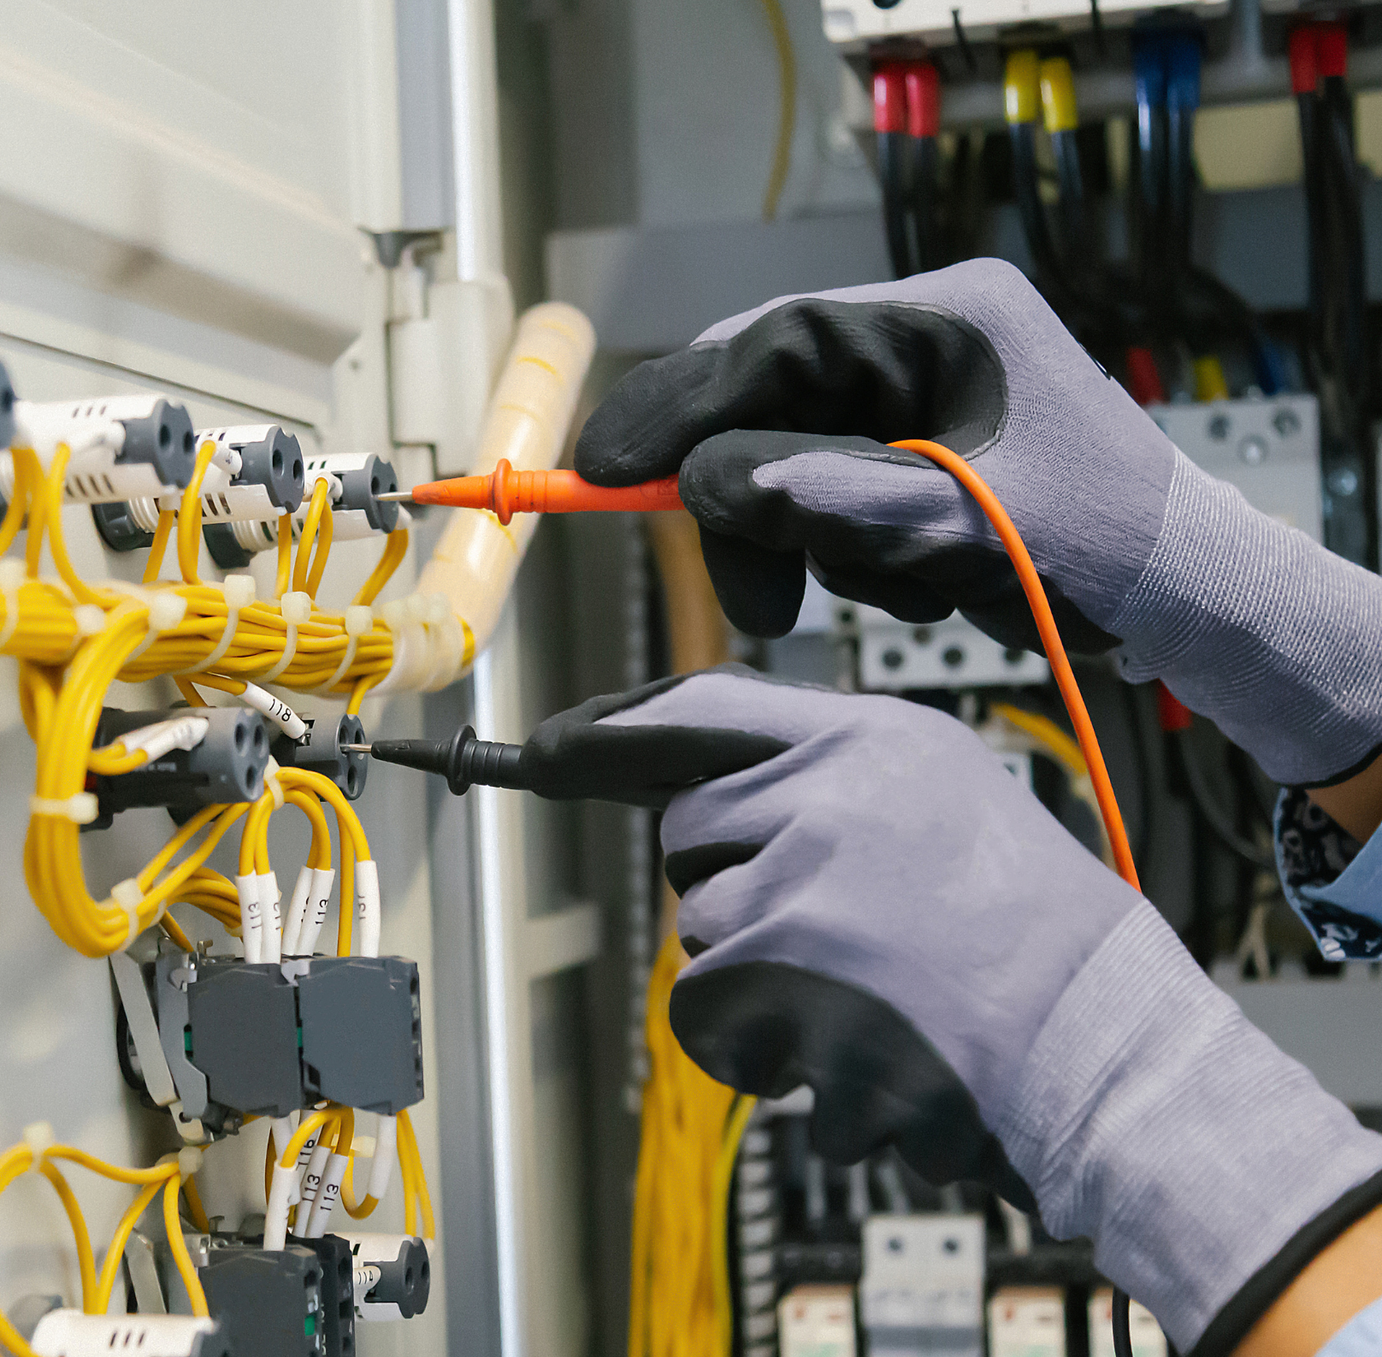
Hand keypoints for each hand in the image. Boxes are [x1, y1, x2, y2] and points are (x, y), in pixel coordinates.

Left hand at [520, 666, 1381, 1354]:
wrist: (1097, 1045)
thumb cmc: (1028, 932)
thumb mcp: (941, 796)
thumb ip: (826, 774)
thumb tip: (696, 788)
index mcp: (874, 738)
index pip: (706, 709)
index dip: (617, 731)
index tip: (553, 748)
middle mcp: (829, 796)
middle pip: (687, 835)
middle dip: (733, 889)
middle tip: (834, 929)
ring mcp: (802, 887)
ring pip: (695, 930)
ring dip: (754, 976)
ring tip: (862, 989)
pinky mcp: (783, 985)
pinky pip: (701, 1014)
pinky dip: (751, 1044)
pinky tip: (839, 1042)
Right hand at [573, 259, 1381, 786]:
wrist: (1185, 595)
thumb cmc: (1105, 543)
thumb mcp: (963, 519)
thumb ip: (828, 495)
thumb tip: (704, 484)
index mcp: (943, 318)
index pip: (773, 341)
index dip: (679, 402)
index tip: (603, 465)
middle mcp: (918, 343)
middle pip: (766, 403)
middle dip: (751, 507)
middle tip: (757, 605)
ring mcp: (910, 400)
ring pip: (786, 461)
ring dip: (814, 546)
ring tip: (906, 593)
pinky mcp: (907, 457)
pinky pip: (825, 499)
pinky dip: (846, 556)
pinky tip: (921, 583)